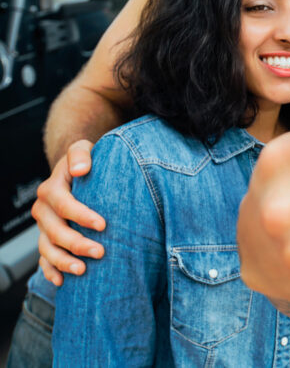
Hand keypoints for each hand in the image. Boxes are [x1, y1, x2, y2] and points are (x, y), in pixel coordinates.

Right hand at [32, 140, 105, 285]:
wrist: (77, 171)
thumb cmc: (86, 161)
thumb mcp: (83, 149)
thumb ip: (80, 154)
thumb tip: (80, 168)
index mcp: (51, 190)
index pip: (64, 205)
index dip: (82, 216)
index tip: (103, 224)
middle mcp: (43, 210)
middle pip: (56, 231)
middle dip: (77, 244)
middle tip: (100, 252)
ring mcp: (44, 227)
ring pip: (48, 249)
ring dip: (63, 262)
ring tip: (83, 271)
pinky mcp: (47, 239)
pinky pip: (44, 259)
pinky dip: (50, 271)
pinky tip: (61, 282)